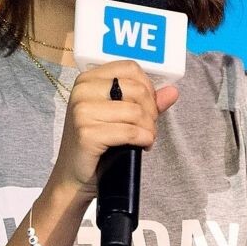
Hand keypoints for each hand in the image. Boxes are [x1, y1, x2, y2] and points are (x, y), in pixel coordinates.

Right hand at [51, 60, 179, 197]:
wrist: (73, 176)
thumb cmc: (97, 145)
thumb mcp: (120, 117)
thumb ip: (146, 102)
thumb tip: (173, 91)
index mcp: (88, 79)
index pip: (131, 68)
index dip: (148, 88)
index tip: (149, 108)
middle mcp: (82, 90)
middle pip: (137, 89)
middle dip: (151, 111)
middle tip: (148, 128)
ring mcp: (82, 111)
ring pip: (136, 112)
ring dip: (149, 129)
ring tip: (145, 140)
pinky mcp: (87, 133)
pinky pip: (130, 132)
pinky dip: (143, 140)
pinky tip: (142, 146)